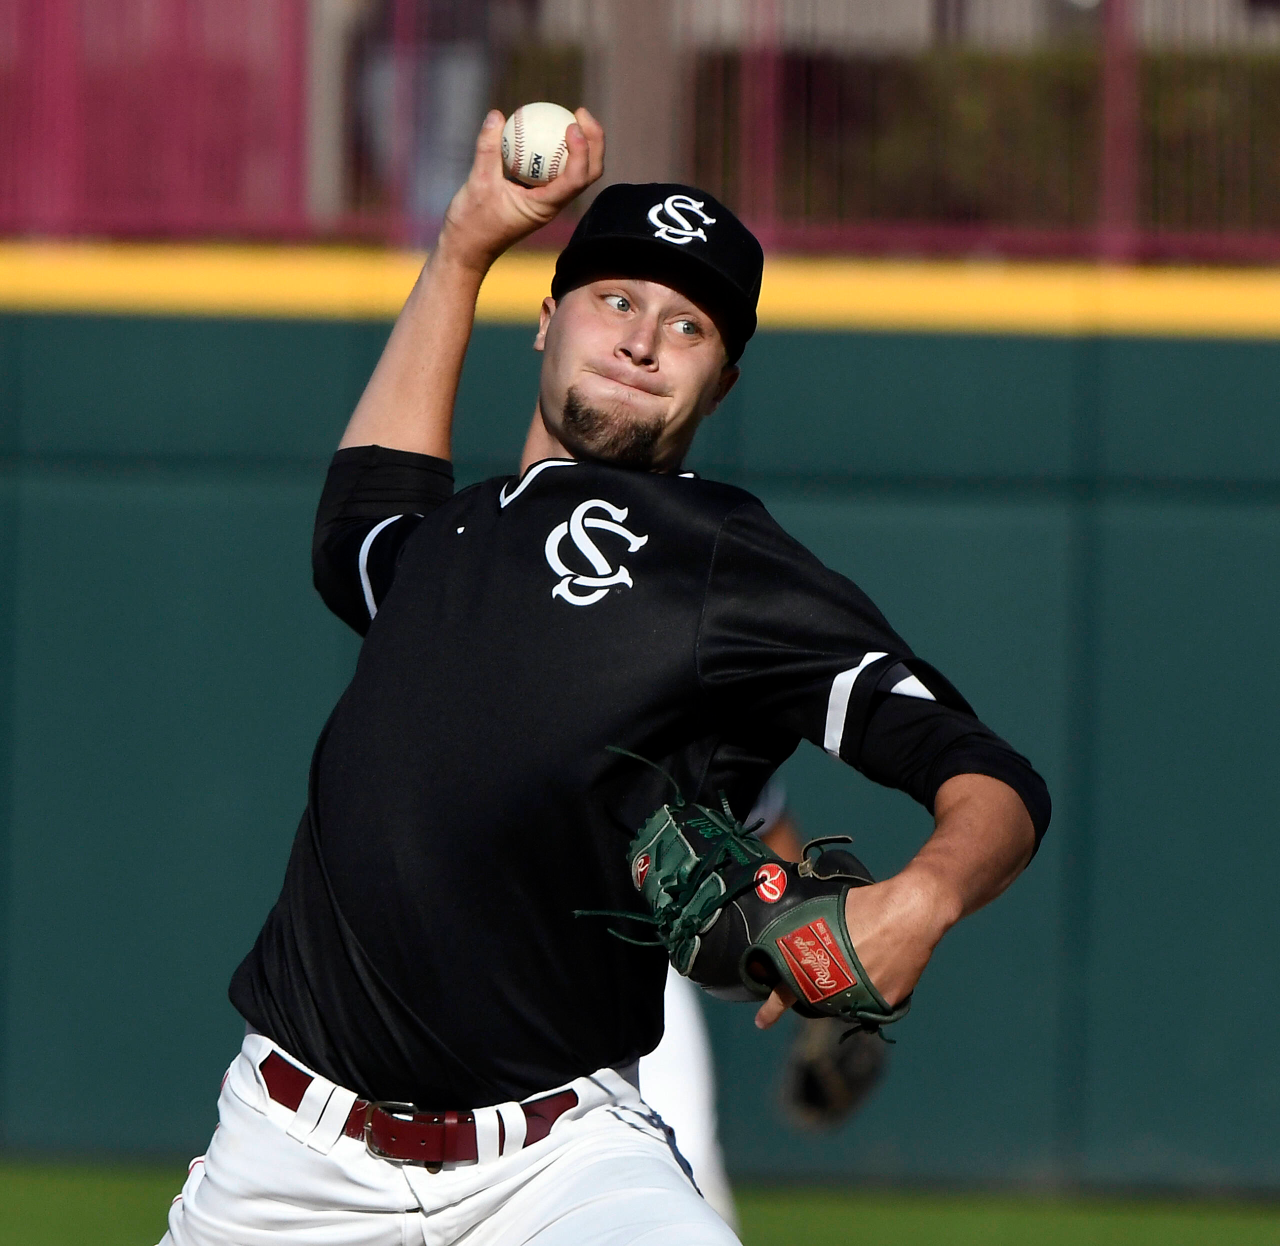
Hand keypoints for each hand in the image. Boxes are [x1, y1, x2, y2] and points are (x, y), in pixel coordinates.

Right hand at [436, 107, 604, 273]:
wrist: (468, 248)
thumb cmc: (472, 222)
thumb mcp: (477, 182)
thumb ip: (487, 149)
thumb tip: (497, 115)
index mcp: (545, 206)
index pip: (576, 178)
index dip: (582, 150)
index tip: (571, 125)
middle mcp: (553, 204)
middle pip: (588, 173)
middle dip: (594, 142)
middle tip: (579, 113)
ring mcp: (548, 201)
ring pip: (577, 172)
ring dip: (583, 145)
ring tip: (572, 116)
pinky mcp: (539, 196)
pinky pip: (556, 170)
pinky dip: (558, 149)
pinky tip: (548, 128)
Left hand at [754, 870, 955, 1029]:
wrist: (913, 909)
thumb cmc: (868, 903)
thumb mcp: (827, 913)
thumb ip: (810, 934)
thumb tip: (793, 938)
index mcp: (819, 962)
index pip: (790, 987)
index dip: (775, 1004)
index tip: (761, 1022)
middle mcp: (838, 985)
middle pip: (815, 998)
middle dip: (800, 998)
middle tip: (771, 1015)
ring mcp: (862, 997)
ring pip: (843, 1001)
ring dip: (840, 990)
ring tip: (850, 964)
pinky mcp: (885, 1000)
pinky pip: (870, 1000)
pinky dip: (869, 987)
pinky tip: (876, 967)